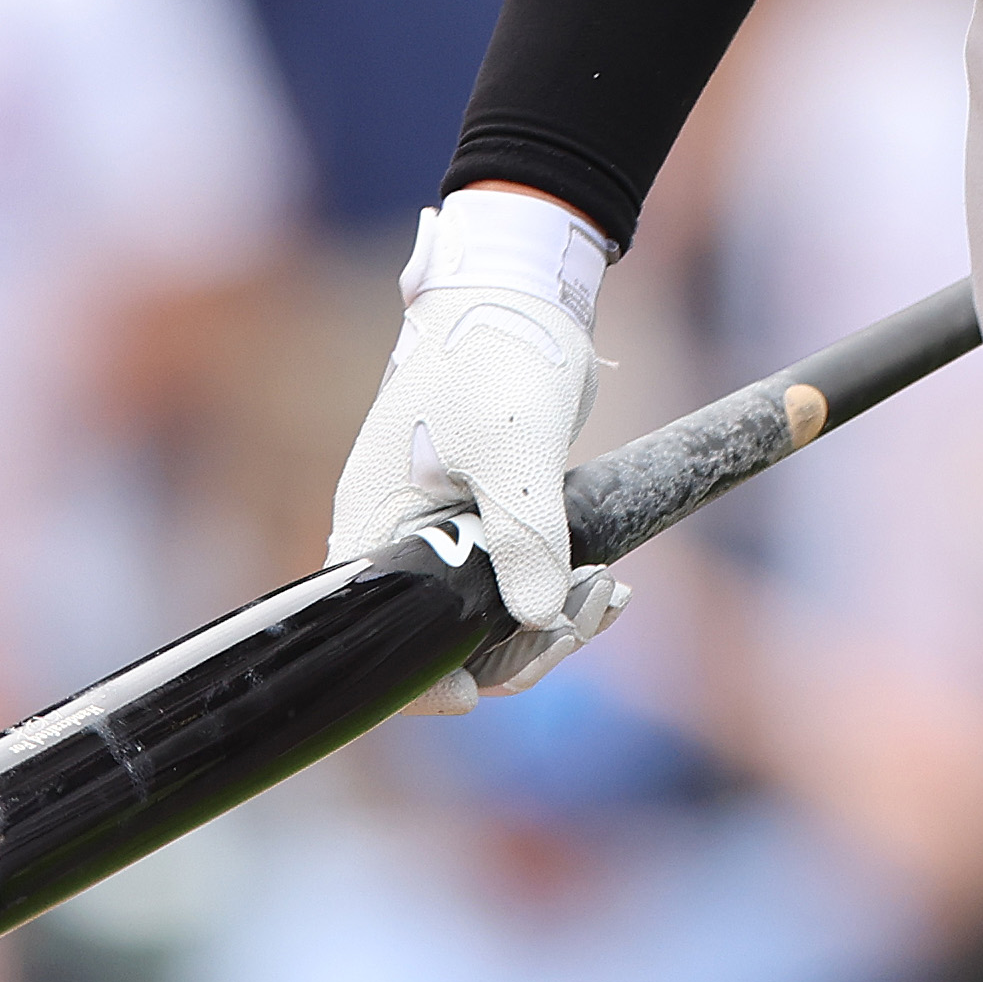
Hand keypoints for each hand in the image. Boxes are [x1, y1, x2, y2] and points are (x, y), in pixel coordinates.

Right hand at [332, 189, 625, 707]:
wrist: (522, 292)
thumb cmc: (496, 357)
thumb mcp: (514, 446)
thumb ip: (526, 532)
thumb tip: (541, 617)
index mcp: (375, 530)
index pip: (382, 642)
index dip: (428, 681)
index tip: (483, 689)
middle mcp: (397, 544)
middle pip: (444, 643)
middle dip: (518, 650)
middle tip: (586, 614)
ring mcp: (438, 535)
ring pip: (487, 621)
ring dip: (549, 624)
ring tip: (608, 595)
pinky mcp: (481, 522)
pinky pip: (514, 585)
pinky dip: (558, 594)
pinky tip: (606, 584)